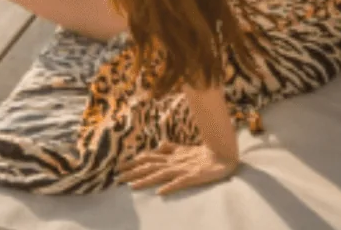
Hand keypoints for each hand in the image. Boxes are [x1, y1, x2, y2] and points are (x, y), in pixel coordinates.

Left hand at [121, 142, 238, 193]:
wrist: (222, 155)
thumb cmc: (203, 153)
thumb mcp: (184, 149)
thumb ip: (170, 148)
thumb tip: (158, 146)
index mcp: (171, 155)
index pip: (148, 158)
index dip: (133, 162)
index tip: (120, 167)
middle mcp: (173, 162)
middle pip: (149, 166)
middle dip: (132, 172)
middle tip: (117, 178)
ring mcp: (182, 170)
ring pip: (160, 174)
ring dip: (145, 180)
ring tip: (131, 186)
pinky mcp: (193, 177)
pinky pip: (180, 183)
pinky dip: (170, 187)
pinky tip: (160, 193)